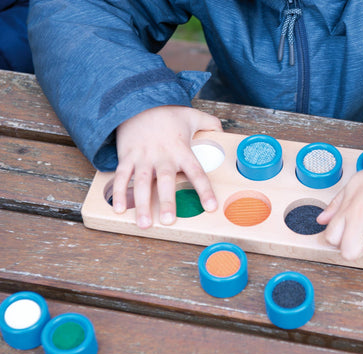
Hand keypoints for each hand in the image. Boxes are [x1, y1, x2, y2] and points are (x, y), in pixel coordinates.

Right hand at [112, 105, 222, 227]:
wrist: (137, 100)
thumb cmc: (167, 112)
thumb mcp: (192, 115)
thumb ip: (210, 123)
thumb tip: (223, 131)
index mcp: (181, 150)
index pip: (197, 173)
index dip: (204, 190)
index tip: (210, 207)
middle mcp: (162, 156)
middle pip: (166, 181)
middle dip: (166, 202)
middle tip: (168, 221)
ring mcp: (143, 157)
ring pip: (141, 183)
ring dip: (142, 204)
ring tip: (144, 224)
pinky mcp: (126, 156)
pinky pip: (121, 176)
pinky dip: (118, 192)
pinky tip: (119, 210)